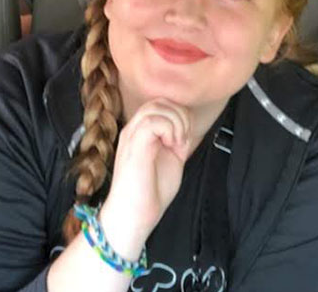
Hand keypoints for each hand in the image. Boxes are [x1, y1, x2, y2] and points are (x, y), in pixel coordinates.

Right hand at [97, 99, 190, 258]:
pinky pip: (153, 120)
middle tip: (183, 142)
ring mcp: (132, 135)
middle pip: (160, 101)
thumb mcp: (171, 159)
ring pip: (156, 106)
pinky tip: (173, 147)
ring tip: (178, 145)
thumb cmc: (150, 193)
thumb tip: (186, 126)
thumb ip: (176, 140)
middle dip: (180, 116)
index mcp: (140, 132)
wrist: (135, 216)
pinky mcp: (134, 144)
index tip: (184, 142)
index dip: (180, 117)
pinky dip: (170, 130)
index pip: (162, 105)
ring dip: (176, 122)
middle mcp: (133, 129)